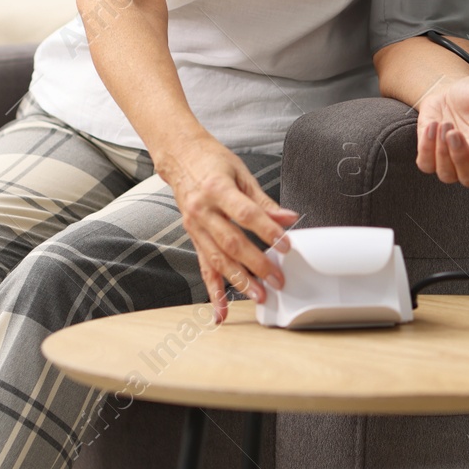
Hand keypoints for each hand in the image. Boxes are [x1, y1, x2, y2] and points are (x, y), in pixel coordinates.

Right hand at [158, 136, 296, 321]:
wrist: (180, 157)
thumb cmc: (212, 161)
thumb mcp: (241, 174)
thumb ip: (264, 201)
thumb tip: (289, 218)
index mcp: (217, 189)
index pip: (245, 214)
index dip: (267, 231)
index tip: (286, 244)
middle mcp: (202, 210)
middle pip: (231, 243)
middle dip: (257, 264)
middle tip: (278, 279)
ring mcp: (194, 226)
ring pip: (217, 259)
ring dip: (239, 281)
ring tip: (258, 296)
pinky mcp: (193, 237)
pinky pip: (204, 267)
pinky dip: (213, 291)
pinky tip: (221, 311)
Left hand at [416, 75, 468, 186]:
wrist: (449, 91)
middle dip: (460, 157)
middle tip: (453, 132)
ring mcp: (452, 162)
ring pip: (447, 175)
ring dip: (442, 152)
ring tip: (443, 124)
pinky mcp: (431, 156)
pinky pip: (426, 164)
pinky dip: (426, 147)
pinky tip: (432, 125)